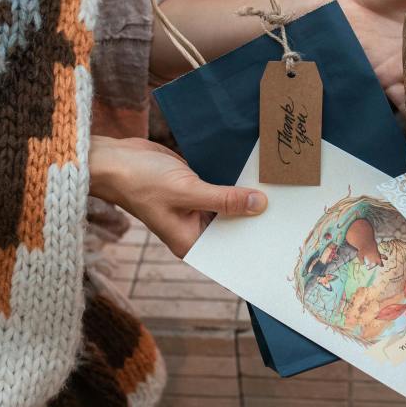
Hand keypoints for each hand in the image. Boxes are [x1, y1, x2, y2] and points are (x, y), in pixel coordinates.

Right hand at [89, 136, 266, 256]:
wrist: (114, 158)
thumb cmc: (142, 181)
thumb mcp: (187, 191)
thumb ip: (224, 199)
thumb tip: (259, 205)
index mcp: (191, 241)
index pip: (229, 248)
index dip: (253, 241)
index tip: (281, 234)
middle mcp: (194, 227)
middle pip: (233, 224)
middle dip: (255, 215)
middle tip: (291, 208)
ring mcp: (195, 207)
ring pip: (230, 203)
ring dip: (247, 195)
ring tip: (283, 189)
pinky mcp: (196, 186)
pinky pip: (222, 186)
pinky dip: (236, 180)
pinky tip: (259, 172)